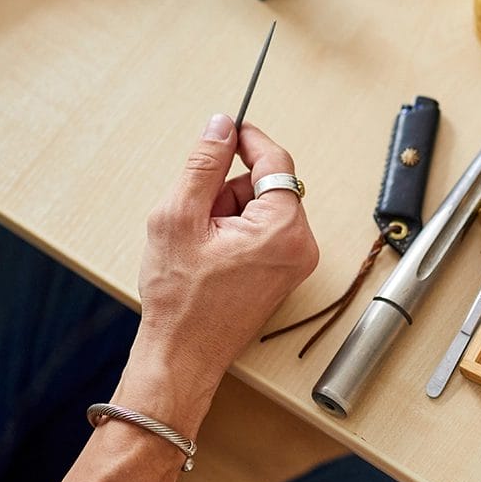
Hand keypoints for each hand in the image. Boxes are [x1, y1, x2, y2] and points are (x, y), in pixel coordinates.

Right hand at [134, 115, 317, 387]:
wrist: (181, 356)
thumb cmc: (180, 299)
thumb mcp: (180, 216)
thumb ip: (204, 164)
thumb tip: (221, 125)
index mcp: (283, 228)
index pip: (275, 160)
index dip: (245, 140)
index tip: (222, 131)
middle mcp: (300, 245)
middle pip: (266, 185)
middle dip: (227, 190)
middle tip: (195, 217)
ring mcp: (294, 262)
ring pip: (259, 208)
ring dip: (226, 212)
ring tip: (198, 244)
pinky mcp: (282, 273)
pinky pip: (260, 231)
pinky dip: (232, 232)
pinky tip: (208, 257)